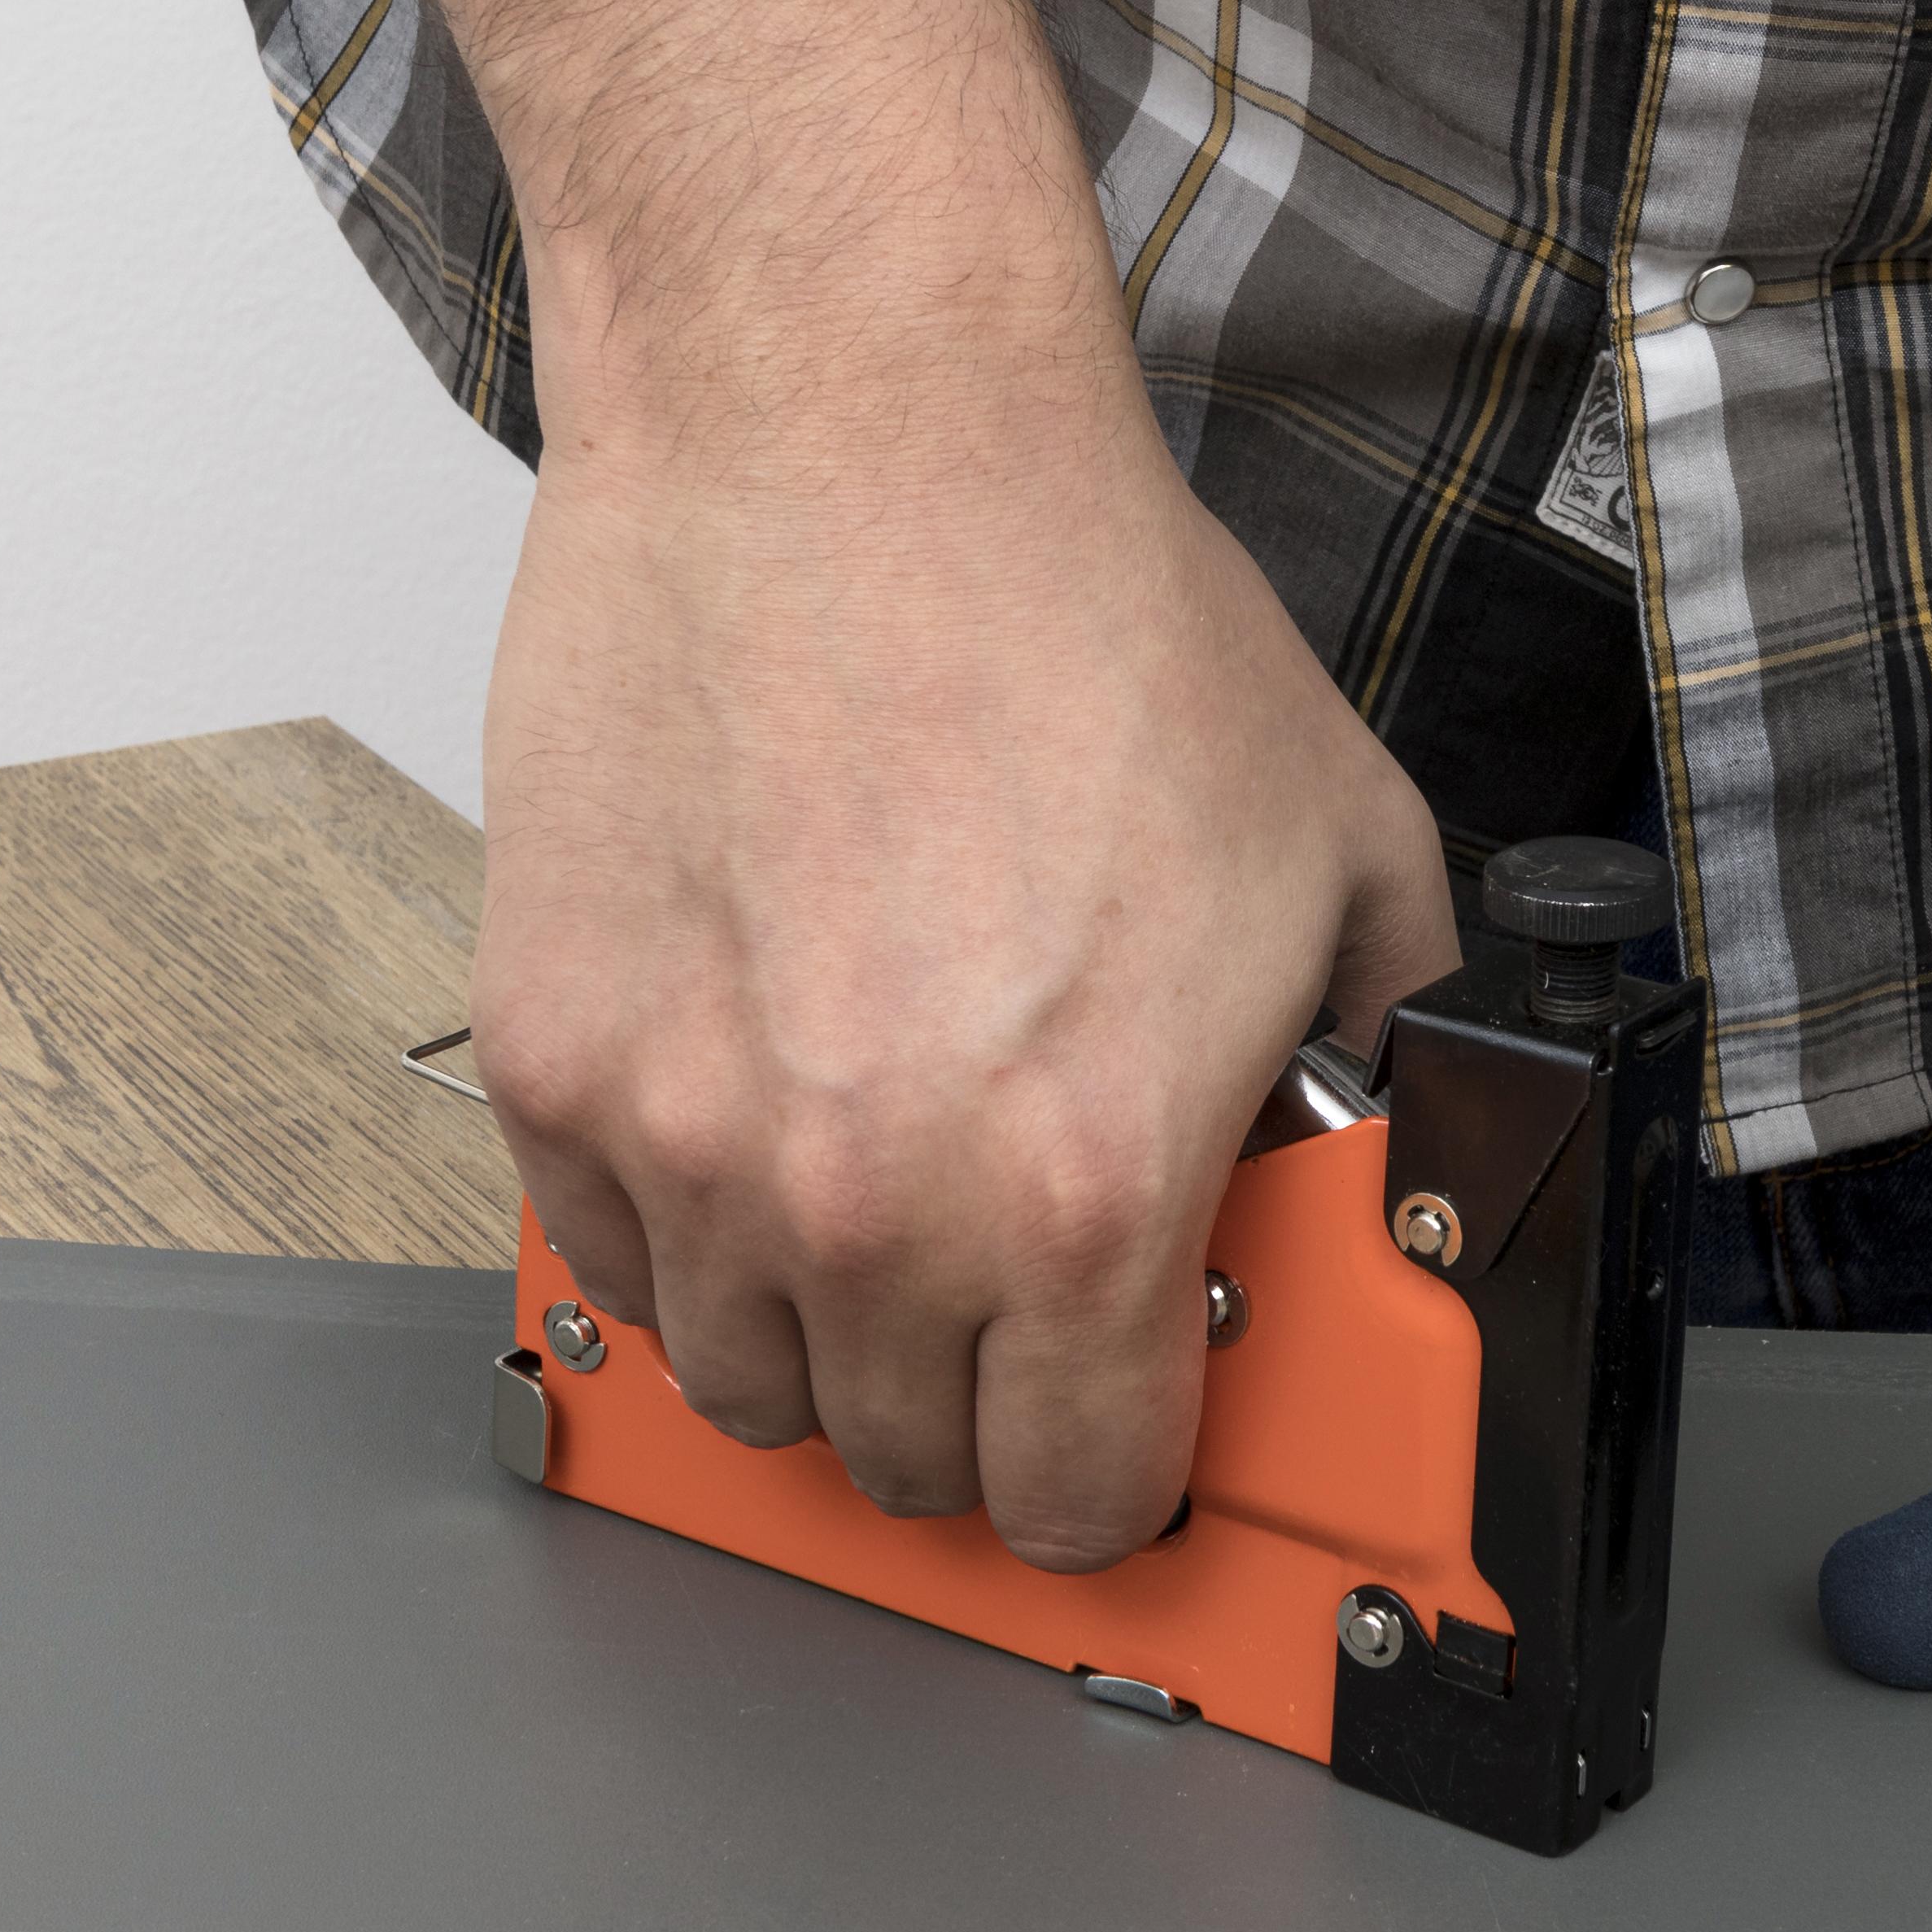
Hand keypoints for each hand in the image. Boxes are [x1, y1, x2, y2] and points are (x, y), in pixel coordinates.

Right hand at [468, 399, 1455, 1570]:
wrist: (853, 434)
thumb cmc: (1082, 608)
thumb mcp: (1341, 847)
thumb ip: (1369, 1042)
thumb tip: (1374, 1139)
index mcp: (1085, 1186)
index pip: (1076, 1497)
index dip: (1114, 1470)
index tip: (1111, 1426)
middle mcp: (875, 1199)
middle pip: (904, 1462)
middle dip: (973, 1399)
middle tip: (1005, 1286)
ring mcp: (692, 1140)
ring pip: (739, 1382)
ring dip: (816, 1329)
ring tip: (878, 1190)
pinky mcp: (557, 1056)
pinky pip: (604, 1254)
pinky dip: (676, 1225)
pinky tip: (757, 1111)